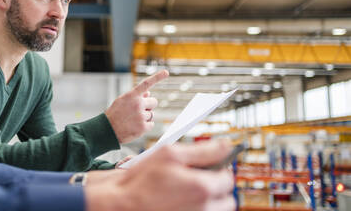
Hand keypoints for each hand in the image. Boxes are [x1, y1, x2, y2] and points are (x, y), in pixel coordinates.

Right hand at [85, 140, 235, 210]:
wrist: (123, 205)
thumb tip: (226, 145)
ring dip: (210, 201)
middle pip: (227, 199)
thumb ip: (203, 150)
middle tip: (198, 179)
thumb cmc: (142, 180)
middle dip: (216, 187)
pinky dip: (198, 209)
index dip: (218, 168)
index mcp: (203, 188)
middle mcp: (204, 209)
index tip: (208, 166)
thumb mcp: (170, 155)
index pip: (227, 178)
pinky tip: (182, 202)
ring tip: (189, 192)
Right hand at [105, 70, 168, 143]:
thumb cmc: (114, 115)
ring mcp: (141, 116)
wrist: (107, 130)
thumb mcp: (122, 101)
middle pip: (153, 102)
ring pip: (152, 114)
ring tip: (133, 120)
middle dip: (148, 106)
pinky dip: (145, 126)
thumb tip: (149, 93)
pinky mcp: (143, 127)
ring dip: (145, 117)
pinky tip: (135, 126)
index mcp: (131, 96)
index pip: (146, 84)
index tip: (166, 72)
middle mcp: (137, 104)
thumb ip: (135, 96)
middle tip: (137, 111)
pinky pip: (151, 124)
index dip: (157, 77)